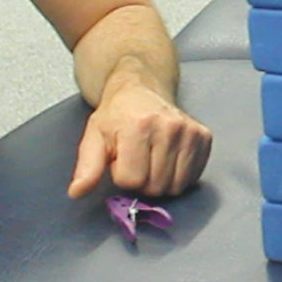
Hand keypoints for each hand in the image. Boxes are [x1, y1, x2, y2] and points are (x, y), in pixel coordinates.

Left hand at [68, 78, 212, 198]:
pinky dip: (178, 176)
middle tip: (136, 161)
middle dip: (141, 181)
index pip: (131, 180)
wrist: (142, 90)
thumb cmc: (117, 115)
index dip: (121, 175)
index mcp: (138, 126)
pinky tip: (168, 160)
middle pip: (155, 186)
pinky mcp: (204, 137)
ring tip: (151, 160)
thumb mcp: (94, 137)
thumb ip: (87, 167)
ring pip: (175, 186)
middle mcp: (169, 127)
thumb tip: (77, 192)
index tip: (120, 160)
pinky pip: (192, 178)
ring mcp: (190, 131)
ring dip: (160, 181)